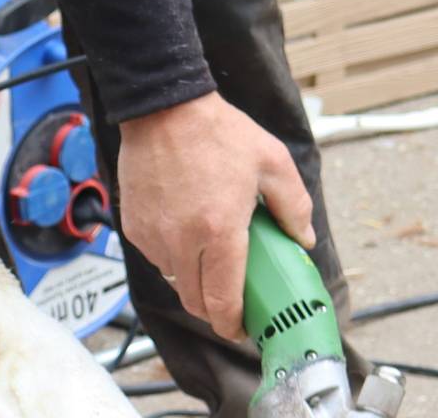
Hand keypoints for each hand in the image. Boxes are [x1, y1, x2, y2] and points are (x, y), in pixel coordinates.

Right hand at [116, 92, 314, 340]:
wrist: (164, 107)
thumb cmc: (217, 132)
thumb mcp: (272, 162)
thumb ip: (293, 206)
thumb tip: (303, 238)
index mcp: (219, 230)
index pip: (222, 301)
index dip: (233, 325)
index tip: (242, 329)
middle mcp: (181, 240)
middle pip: (195, 302)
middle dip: (214, 312)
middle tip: (232, 304)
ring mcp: (153, 235)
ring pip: (174, 280)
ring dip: (193, 281)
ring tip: (211, 258)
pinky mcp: (134, 226)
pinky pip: (156, 257)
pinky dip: (173, 257)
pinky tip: (187, 232)